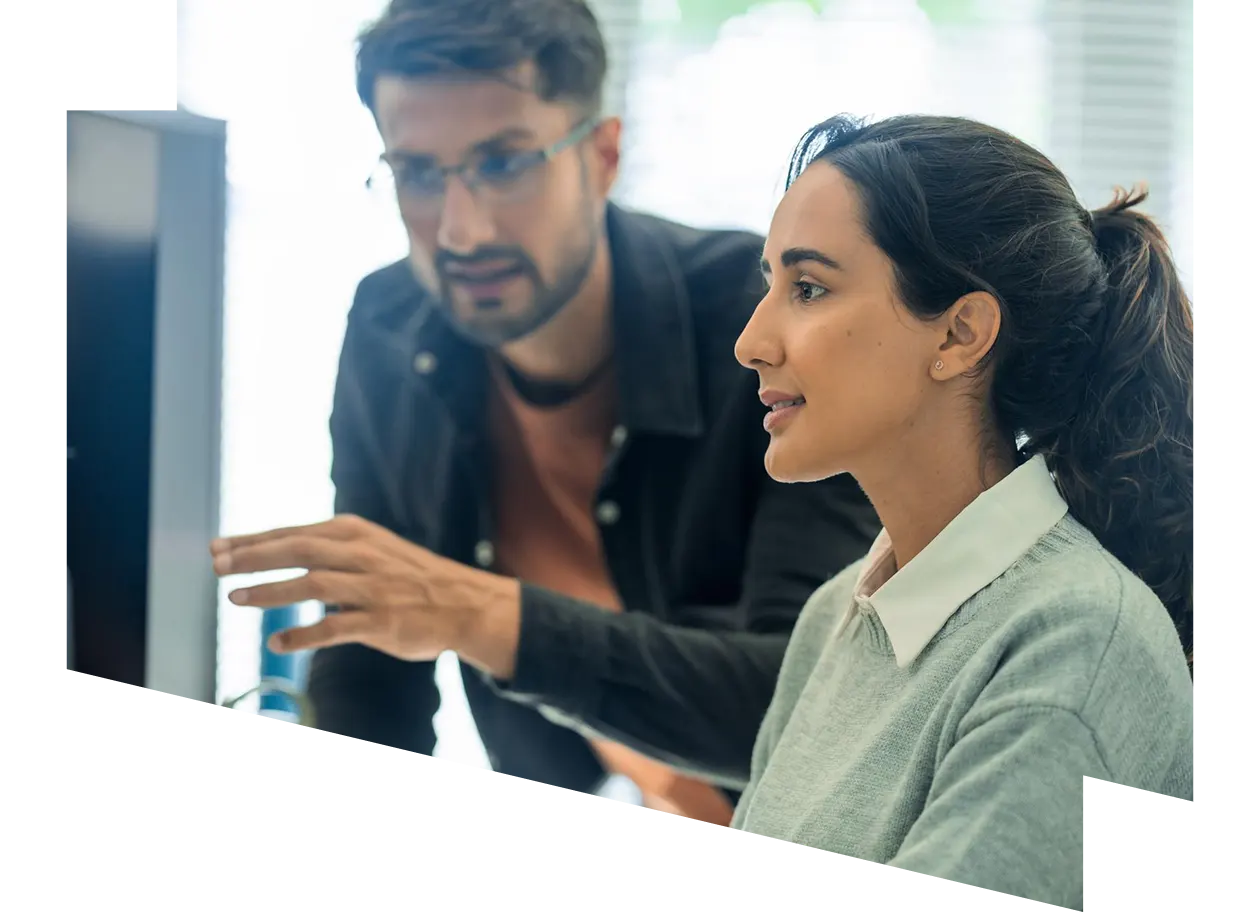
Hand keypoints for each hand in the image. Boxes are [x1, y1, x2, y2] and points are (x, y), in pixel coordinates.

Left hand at [209, 514, 522, 671]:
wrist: (464, 604)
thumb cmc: (411, 577)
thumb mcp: (372, 548)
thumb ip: (330, 550)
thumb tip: (278, 550)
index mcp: (355, 533)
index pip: (294, 533)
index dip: (252, 540)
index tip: (218, 547)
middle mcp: (361, 555)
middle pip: (297, 550)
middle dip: (252, 557)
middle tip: (216, 566)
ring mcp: (372, 589)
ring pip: (312, 584)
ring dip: (270, 591)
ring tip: (235, 599)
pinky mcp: (381, 622)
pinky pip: (335, 628)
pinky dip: (303, 635)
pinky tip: (277, 643)